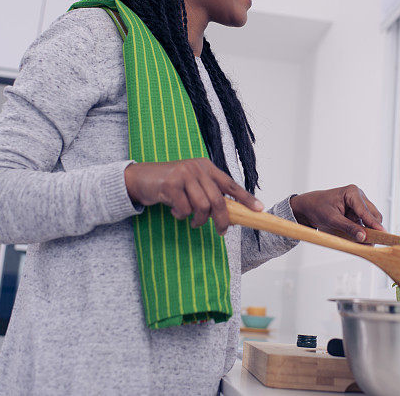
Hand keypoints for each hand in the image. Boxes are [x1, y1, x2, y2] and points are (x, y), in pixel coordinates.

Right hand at [124, 158, 262, 234]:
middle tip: (221, 231)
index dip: (245, 197)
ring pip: (202, 206)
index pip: (230, 183)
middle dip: (222, 220)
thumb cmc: (170, 184)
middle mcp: (197, 168)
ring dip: (198, 219)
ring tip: (191, 220)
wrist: (141, 178)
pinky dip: (181, 215)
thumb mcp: (192, 184)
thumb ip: (208, 193)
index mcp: (206, 167)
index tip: (259, 209)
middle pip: (218, 199)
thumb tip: (229, 214)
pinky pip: (184, 209)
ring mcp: (184, 174)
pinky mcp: (170, 184)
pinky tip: (174, 210)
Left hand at [289, 184, 383, 241]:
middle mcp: (359, 196)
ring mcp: (359, 203)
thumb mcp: (332, 219)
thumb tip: (363, 237)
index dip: (374, 224)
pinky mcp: (357, 211)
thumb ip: (348, 228)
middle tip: (371, 243)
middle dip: (372, 229)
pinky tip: (358, 238)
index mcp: (352, 192)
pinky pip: (365, 222)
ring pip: (371, 219)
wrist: (308, 207)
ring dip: (367, 230)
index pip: (366, 211)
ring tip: (363, 242)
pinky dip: (363, 230)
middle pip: (373, 215)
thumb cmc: (317, 208)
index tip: (383, 234)